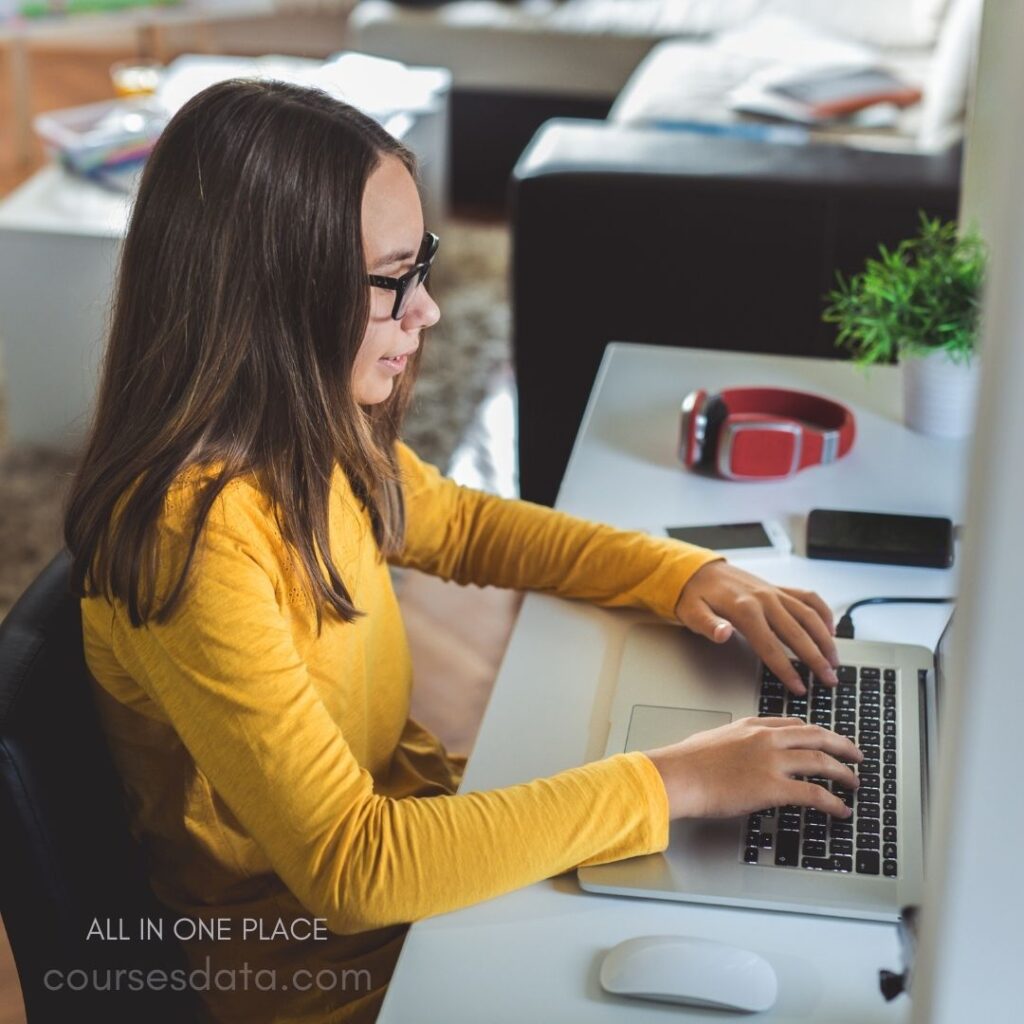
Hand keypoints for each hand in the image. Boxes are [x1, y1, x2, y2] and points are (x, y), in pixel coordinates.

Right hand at [645, 716, 861, 819]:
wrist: (678, 775)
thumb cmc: (687, 762)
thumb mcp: (714, 739)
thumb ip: (734, 742)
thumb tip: (738, 753)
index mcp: (752, 726)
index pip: (794, 724)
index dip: (816, 733)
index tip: (825, 739)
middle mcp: (767, 738)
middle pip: (816, 736)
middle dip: (842, 746)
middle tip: (856, 755)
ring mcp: (772, 761)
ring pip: (821, 762)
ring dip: (843, 773)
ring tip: (853, 783)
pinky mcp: (773, 787)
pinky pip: (813, 794)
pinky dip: (832, 802)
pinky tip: (840, 809)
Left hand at [674, 560, 838, 693]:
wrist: (697, 570)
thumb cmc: (695, 595)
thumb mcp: (692, 612)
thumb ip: (708, 625)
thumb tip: (722, 634)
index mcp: (744, 610)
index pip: (770, 647)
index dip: (787, 670)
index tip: (800, 687)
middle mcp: (764, 599)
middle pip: (797, 634)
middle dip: (816, 659)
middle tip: (830, 680)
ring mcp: (774, 593)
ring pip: (809, 616)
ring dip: (825, 639)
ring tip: (836, 661)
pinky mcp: (778, 589)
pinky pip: (808, 598)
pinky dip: (822, 612)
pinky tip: (831, 630)